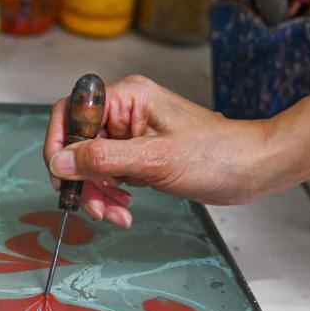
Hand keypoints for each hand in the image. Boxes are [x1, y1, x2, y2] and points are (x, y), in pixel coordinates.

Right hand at [43, 75, 271, 227]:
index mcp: (127, 97)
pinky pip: (107, 174)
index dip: (59, 143)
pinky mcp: (137, 154)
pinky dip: (110, 194)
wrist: (251, 169)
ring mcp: (130, 134)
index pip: (71, 111)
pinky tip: (124, 207)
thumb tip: (60, 161)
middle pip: (78, 143)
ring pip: (90, 164)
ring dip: (96, 193)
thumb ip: (102, 159)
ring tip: (115, 213)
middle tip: (94, 207)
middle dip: (82, 179)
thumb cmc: (216, 155)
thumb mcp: (154, 159)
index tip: (60, 175)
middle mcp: (124, 111)